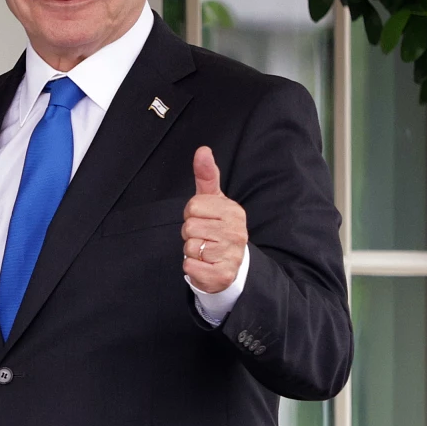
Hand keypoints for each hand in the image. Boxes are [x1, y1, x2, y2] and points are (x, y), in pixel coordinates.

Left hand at [182, 147, 247, 293]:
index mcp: (233, 212)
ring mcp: (232, 255)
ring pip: (189, 247)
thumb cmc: (217, 228)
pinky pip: (190, 265)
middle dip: (190, 234)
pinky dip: (192, 267)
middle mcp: (237, 232)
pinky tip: (205, 265)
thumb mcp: (213, 201)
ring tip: (206, 251)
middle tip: (204, 238)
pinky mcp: (222, 275)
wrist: (231, 266)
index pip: (193, 207)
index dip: (192, 214)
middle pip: (190, 227)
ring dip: (192, 251)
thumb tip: (203, 150)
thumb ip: (206, 176)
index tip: (204, 220)